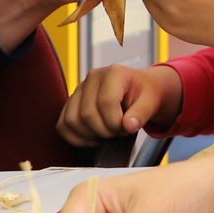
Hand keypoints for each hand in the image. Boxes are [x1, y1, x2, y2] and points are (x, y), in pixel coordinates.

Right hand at [57, 64, 180, 144]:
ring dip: (90, 135)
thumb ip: (141, 113)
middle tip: (119, 132)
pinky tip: (93, 138)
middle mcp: (92, 78)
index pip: (106, 103)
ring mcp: (79, 90)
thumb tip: (128, 126)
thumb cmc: (145, 94)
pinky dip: (76, 138)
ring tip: (107, 133)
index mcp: (113, 73)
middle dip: (105, 131)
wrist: (139, 89)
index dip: (115, 123)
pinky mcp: (71, 103)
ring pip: (71, 121)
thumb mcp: (151, 101)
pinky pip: (62, 125)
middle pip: (87, 114)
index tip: (126, 128)